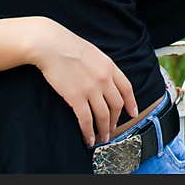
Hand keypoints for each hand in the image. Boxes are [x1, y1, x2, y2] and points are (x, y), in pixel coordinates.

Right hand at [28, 17, 138, 145]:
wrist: (51, 45)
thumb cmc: (69, 46)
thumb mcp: (94, 53)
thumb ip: (103, 67)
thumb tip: (106, 81)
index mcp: (110, 67)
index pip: (127, 89)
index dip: (131, 103)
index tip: (133, 113)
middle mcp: (104, 79)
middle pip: (117, 105)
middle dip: (116, 120)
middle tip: (112, 129)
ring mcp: (91, 89)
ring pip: (104, 116)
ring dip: (104, 130)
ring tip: (102, 138)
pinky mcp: (76, 98)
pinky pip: (86, 120)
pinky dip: (89, 132)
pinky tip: (89, 139)